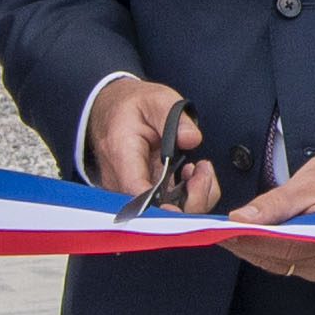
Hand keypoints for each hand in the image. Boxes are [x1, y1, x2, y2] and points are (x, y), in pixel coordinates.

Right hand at [86, 77, 216, 215]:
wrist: (112, 111)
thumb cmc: (132, 107)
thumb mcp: (155, 100)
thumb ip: (174, 117)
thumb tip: (191, 139)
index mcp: (121, 155)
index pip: (137, 194)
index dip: (161, 210)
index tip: (182, 208)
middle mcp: (121, 181)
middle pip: (154, 213)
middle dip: (190, 200)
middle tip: (202, 172)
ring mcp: (131, 191)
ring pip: (165, 215)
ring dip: (194, 197)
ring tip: (200, 169)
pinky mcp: (143, 195)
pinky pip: (167, 208)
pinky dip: (189, 196)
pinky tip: (191, 175)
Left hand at [225, 140, 314, 280]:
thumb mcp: (308, 182)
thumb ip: (275, 203)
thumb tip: (242, 219)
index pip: (286, 247)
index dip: (251, 241)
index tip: (225, 231)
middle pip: (282, 260)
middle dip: (248, 246)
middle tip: (220, 231)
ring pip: (283, 265)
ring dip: (257, 250)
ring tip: (234, 233)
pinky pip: (291, 264)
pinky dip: (271, 253)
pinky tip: (256, 239)